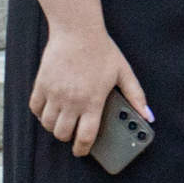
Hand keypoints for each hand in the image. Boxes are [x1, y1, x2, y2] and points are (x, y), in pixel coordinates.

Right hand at [31, 22, 148, 157]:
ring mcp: (54, 93)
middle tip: (73, 131)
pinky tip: (50, 109)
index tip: (81, 151)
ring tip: (63, 120)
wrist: (77, 31)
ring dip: (54, 126)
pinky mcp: (41, 85)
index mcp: (93, 100)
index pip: (85, 136)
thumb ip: (136, 96)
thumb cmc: (102, 51)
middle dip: (68, 137)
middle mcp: (72, 100)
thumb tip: (148, 116)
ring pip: (48, 124)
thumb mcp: (124, 73)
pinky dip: (41, 113)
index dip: (82, 149)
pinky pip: (35, 109)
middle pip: (62, 134)